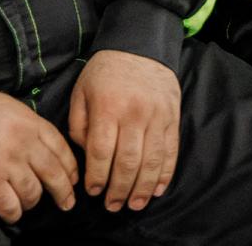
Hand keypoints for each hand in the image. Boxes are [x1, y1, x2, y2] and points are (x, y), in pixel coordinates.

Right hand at [0, 87, 77, 222]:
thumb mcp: (9, 106)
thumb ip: (29, 124)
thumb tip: (43, 144)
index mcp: (30, 123)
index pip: (61, 148)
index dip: (70, 167)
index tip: (73, 178)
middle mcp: (22, 145)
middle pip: (54, 174)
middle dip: (64, 191)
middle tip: (67, 202)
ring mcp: (5, 165)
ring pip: (33, 193)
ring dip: (33, 201)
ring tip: (29, 202)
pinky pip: (10, 206)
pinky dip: (14, 213)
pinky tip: (12, 212)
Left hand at [68, 50, 180, 212]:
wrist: (141, 44)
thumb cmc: (105, 71)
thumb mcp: (81, 92)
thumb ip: (79, 125)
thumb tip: (86, 155)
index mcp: (108, 108)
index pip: (102, 152)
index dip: (97, 177)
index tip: (93, 192)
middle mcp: (134, 114)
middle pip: (128, 162)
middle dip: (119, 189)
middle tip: (112, 206)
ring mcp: (157, 116)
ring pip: (152, 161)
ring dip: (143, 188)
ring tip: (135, 204)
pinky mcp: (172, 117)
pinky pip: (171, 151)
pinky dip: (165, 173)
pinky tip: (158, 189)